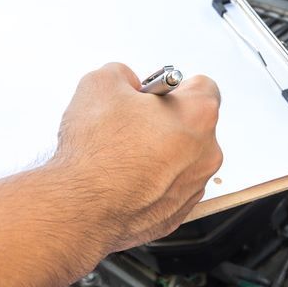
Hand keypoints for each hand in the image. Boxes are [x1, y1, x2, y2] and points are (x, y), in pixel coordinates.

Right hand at [52, 63, 222, 252]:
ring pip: (181, 158)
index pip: (202, 86)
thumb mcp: (100, 83)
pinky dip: (152, 182)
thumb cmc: (96, 154)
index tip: (151, 94)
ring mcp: (194, 186)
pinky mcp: (178, 212)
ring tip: (123, 155)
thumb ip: (123, 74)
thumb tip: (125, 82)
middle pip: (192, 125)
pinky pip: (169, 187)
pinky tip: (125, 179)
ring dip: (159, 153)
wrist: (81, 208)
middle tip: (130, 124)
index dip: (170, 87)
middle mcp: (206, 152)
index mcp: (198, 115)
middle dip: (164, 121)